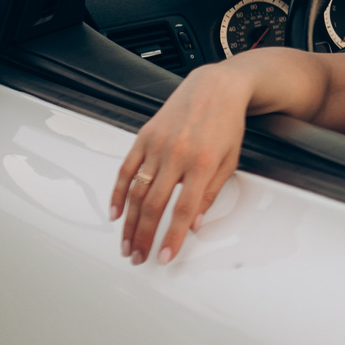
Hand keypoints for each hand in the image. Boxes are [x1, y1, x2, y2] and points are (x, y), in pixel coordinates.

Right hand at [111, 63, 252, 264]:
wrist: (215, 88)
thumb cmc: (227, 124)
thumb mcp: (230, 161)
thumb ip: (210, 193)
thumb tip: (194, 224)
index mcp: (202, 163)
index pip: (183, 210)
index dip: (172, 237)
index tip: (164, 256)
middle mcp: (176, 155)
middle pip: (153, 205)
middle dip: (144, 236)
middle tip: (138, 256)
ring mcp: (157, 145)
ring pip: (135, 192)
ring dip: (128, 222)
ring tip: (126, 243)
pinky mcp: (143, 137)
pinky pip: (125, 170)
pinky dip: (117, 193)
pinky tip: (115, 213)